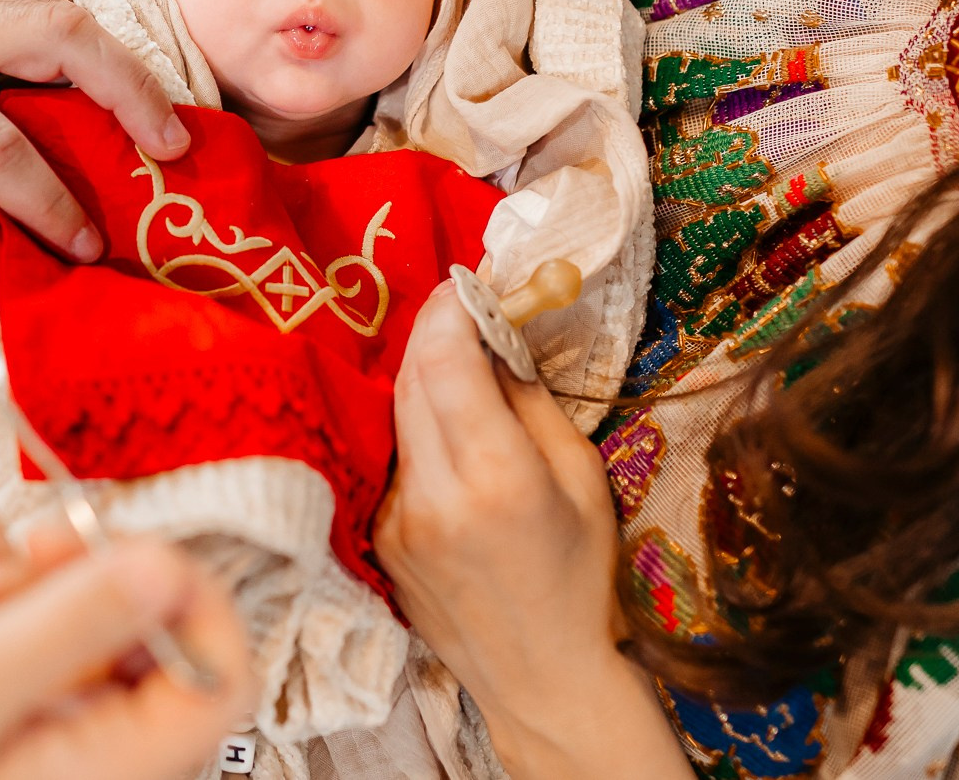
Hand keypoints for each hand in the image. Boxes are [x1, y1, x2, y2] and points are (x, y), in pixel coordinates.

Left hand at [0, 0, 189, 283]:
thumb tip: (0, 290)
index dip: (49, 202)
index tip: (87, 246)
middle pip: (56, 36)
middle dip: (126, 91)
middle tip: (171, 146)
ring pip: (60, 6)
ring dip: (117, 62)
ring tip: (157, 120)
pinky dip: (87, 40)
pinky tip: (109, 82)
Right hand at [0, 510, 254, 779]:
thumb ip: (69, 626)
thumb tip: (171, 569)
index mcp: (101, 771)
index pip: (217, 685)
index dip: (196, 605)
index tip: (135, 549)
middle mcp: (86, 757)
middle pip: (148, 639)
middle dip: (88, 578)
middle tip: (26, 553)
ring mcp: (42, 731)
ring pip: (83, 621)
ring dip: (28, 575)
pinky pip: (27, 624)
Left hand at [374, 286, 688, 778]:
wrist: (540, 676)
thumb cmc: (580, 577)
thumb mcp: (580, 478)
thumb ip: (528, 401)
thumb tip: (495, 336)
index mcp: (497, 479)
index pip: (447, 361)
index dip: (451, 308)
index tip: (467, 282)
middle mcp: (434, 497)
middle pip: (411, 377)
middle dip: (434, 328)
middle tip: (460, 303)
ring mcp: (396, 520)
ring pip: (396, 413)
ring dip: (423, 374)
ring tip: (458, 358)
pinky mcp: (378, 538)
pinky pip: (393, 458)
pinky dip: (417, 427)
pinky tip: (447, 429)